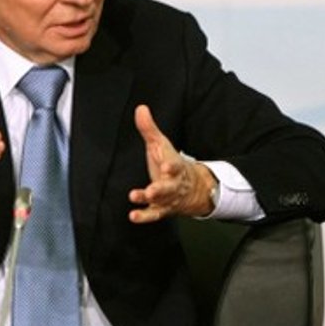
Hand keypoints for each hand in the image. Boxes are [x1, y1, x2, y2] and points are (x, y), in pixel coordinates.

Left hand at [128, 105, 216, 222]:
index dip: (170, 165)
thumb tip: (140, 108)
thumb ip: (149, 129)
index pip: (174, 164)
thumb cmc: (170, 163)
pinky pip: (152, 215)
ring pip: (160, 201)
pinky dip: (143, 216)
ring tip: (135, 197)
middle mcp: (172, 184)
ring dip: (148, 200)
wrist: (191, 188)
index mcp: (173, 166)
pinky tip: (133, 216)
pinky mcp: (160, 209)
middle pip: (168, 187)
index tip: (166, 164)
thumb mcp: (161, 145)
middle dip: (160, 189)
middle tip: (151, 190)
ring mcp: (167, 198)